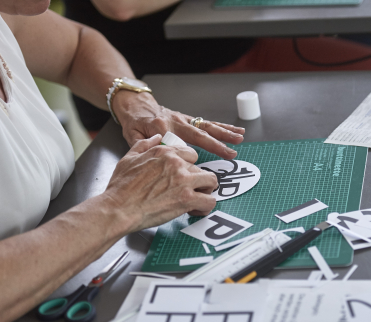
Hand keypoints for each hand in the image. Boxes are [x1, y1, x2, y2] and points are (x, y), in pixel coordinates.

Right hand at [103, 134, 218, 232]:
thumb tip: (156, 138)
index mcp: (164, 152)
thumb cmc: (121, 188)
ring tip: (198, 200)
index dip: (189, 167)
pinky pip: (209, 201)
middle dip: (197, 181)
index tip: (185, 176)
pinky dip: (205, 207)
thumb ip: (144, 145)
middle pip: (201, 168)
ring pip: (211, 181)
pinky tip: (196, 210)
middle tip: (190, 191)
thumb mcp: (129, 158)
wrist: (118, 208)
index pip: (191, 154)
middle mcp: (176, 163)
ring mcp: (183, 180)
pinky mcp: (187, 198)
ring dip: (206, 191)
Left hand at [113, 91, 243, 159]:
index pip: (177, 144)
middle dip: (216, 144)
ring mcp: (185, 119)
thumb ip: (141, 146)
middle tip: (231, 153)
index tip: (197, 168)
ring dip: (225, 133)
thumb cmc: (134, 121)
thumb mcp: (131, 135)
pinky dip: (223, 127)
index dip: (186, 155)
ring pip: (207, 126)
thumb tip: (152, 157)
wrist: (136, 104)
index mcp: (162, 127)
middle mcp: (177, 122)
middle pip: (199, 134)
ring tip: (240, 137)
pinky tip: (236, 130)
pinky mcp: (189, 119)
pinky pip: (208, 123)